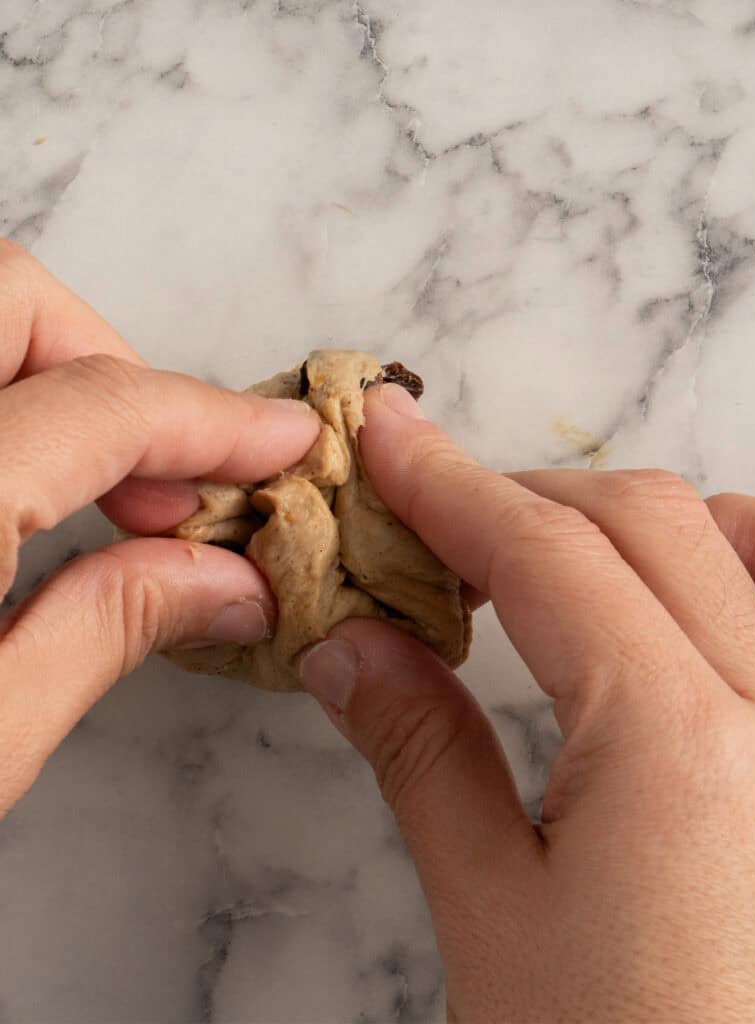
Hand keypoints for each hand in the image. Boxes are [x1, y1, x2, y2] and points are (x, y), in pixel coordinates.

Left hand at [0, 242, 318, 816]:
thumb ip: (109, 631)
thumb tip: (234, 582)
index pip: (102, 406)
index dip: (215, 421)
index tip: (290, 445)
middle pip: (14, 296)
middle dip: (114, 368)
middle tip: (168, 481)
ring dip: (63, 376)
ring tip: (119, 492)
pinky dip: (16, 404)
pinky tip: (42, 492)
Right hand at [300, 383, 754, 1022]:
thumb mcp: (493, 919)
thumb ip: (423, 751)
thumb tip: (348, 643)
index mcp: (680, 749)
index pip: (546, 554)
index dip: (450, 483)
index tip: (386, 438)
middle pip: (642, 519)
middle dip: (518, 496)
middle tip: (427, 517)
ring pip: (741, 536)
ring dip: (628, 518)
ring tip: (537, 554)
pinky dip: (730, 558)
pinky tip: (669, 592)